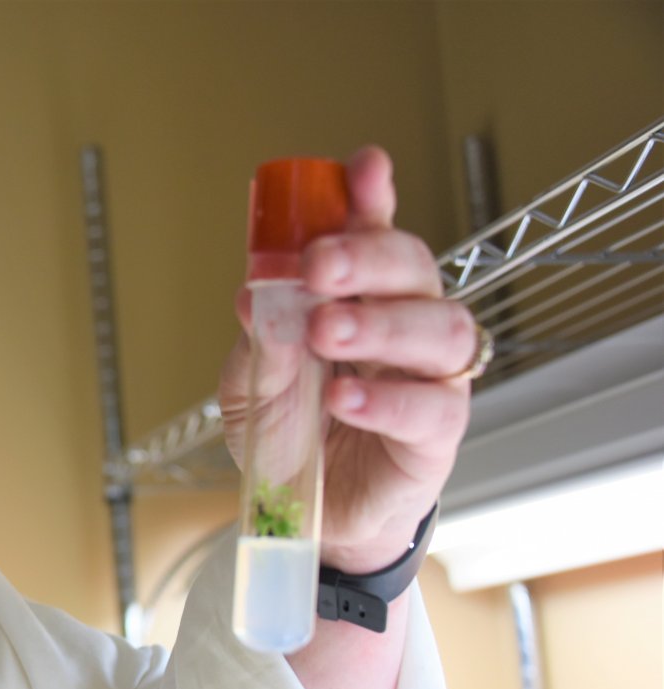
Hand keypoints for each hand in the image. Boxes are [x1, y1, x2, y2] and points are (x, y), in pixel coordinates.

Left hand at [219, 146, 473, 572]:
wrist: (307, 518)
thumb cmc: (290, 440)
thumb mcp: (251, 389)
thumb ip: (258, 345)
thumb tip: (255, 297)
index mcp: (358, 300)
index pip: (373, 235)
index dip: (372, 198)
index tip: (362, 167)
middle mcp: (403, 327)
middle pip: (414, 269)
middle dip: (367, 256)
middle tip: (316, 265)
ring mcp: (429, 378)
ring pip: (440, 328)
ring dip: (381, 324)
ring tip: (327, 332)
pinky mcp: (438, 435)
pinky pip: (432, 407)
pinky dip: (387, 400)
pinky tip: (344, 399)